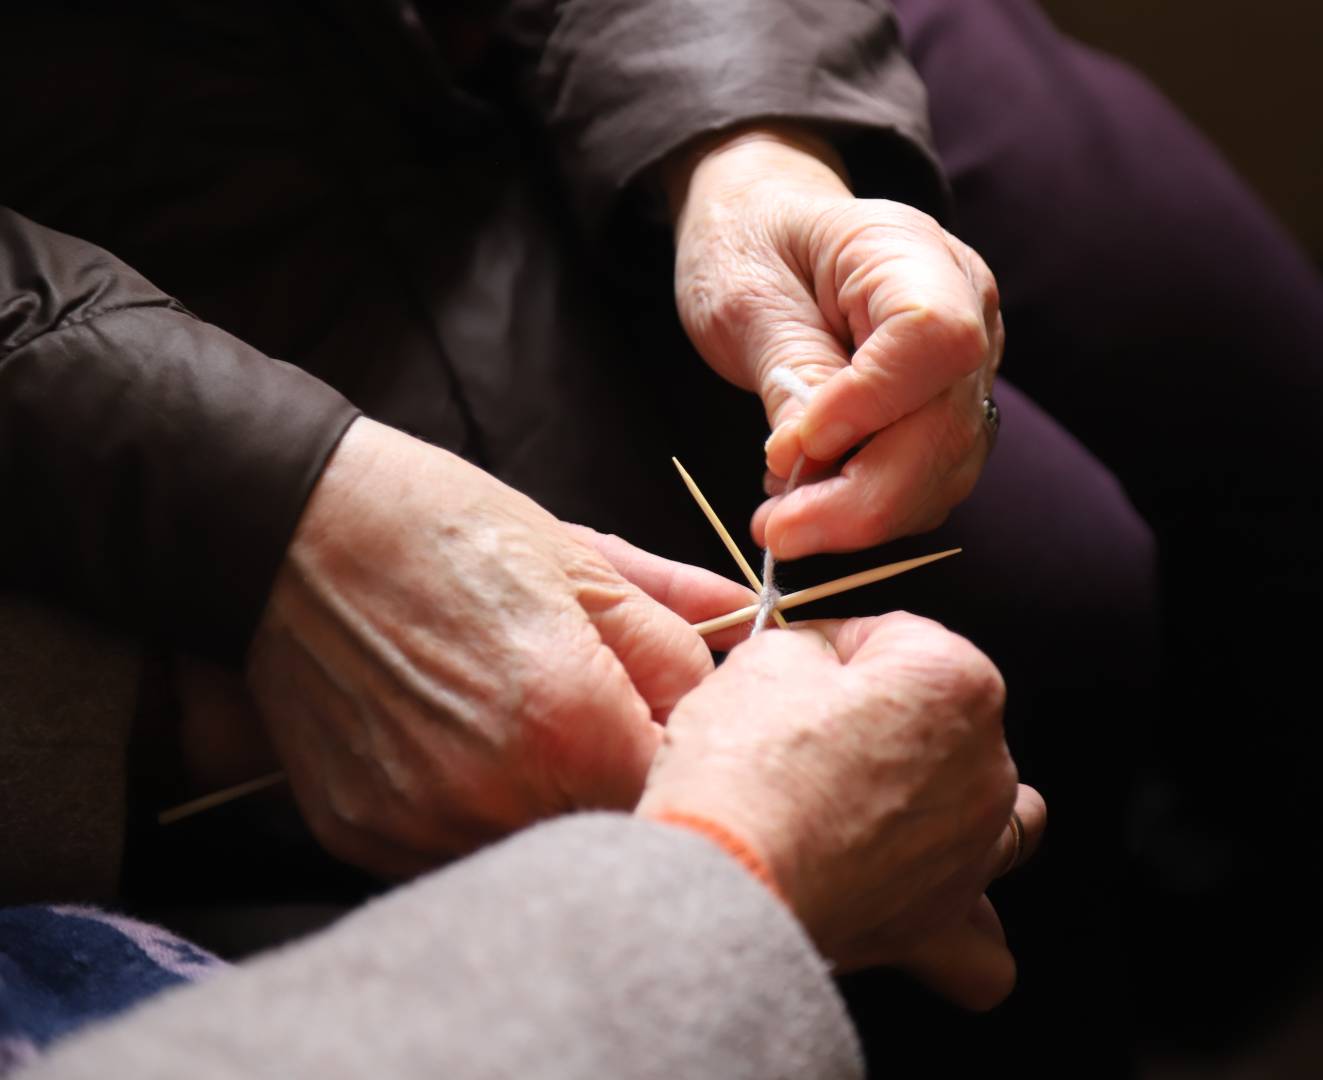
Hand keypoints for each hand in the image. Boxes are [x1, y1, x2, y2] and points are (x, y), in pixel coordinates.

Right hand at [239, 418, 755, 877]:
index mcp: (571, 720)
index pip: (680, 787)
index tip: (674, 722)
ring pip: (536, 849)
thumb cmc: (441, 529)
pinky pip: (457, 851)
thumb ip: (675, 624)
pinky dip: (479, 816)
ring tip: (523, 728)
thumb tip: (752, 638)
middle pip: (611, 830)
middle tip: (598, 721)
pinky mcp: (368, 834)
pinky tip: (464, 750)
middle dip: (623, 783)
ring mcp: (426, 822)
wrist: (288, 531)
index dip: (690, 757)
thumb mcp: (580, 560)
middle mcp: (499, 791)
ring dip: (553, 807)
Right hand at [635, 614, 1043, 1008]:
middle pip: (949, 722)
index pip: (895, 638)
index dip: (835, 649)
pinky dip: (966, 927)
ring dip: (956, 806)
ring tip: (897, 809)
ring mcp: (972, 849)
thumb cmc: (746, 770)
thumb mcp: (764, 660)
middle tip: (814, 735)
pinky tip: (930, 903)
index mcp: (953, 681)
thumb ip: (811, 649)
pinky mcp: (942, 920)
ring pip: (1002, 821)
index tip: (798, 667)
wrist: (723, 879)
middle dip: (889, 721)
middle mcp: (986, 764)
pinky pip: (985, 946)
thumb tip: (817, 665)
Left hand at [669, 126, 1003, 559]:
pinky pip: (932, 483)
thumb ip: (789, 373)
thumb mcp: (747, 297)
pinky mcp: (953, 415)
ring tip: (781, 521)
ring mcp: (970, 368)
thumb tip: (811, 462)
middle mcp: (969, 311)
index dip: (869, 406)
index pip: (933, 338)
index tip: (790, 448)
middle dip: (861, 496)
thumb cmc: (755, 247)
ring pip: (946, 469)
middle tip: (776, 530)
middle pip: (946, 424)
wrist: (773, 233)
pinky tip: (813, 506)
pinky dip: (873, 511)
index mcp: (914, 252)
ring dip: (863, 515)